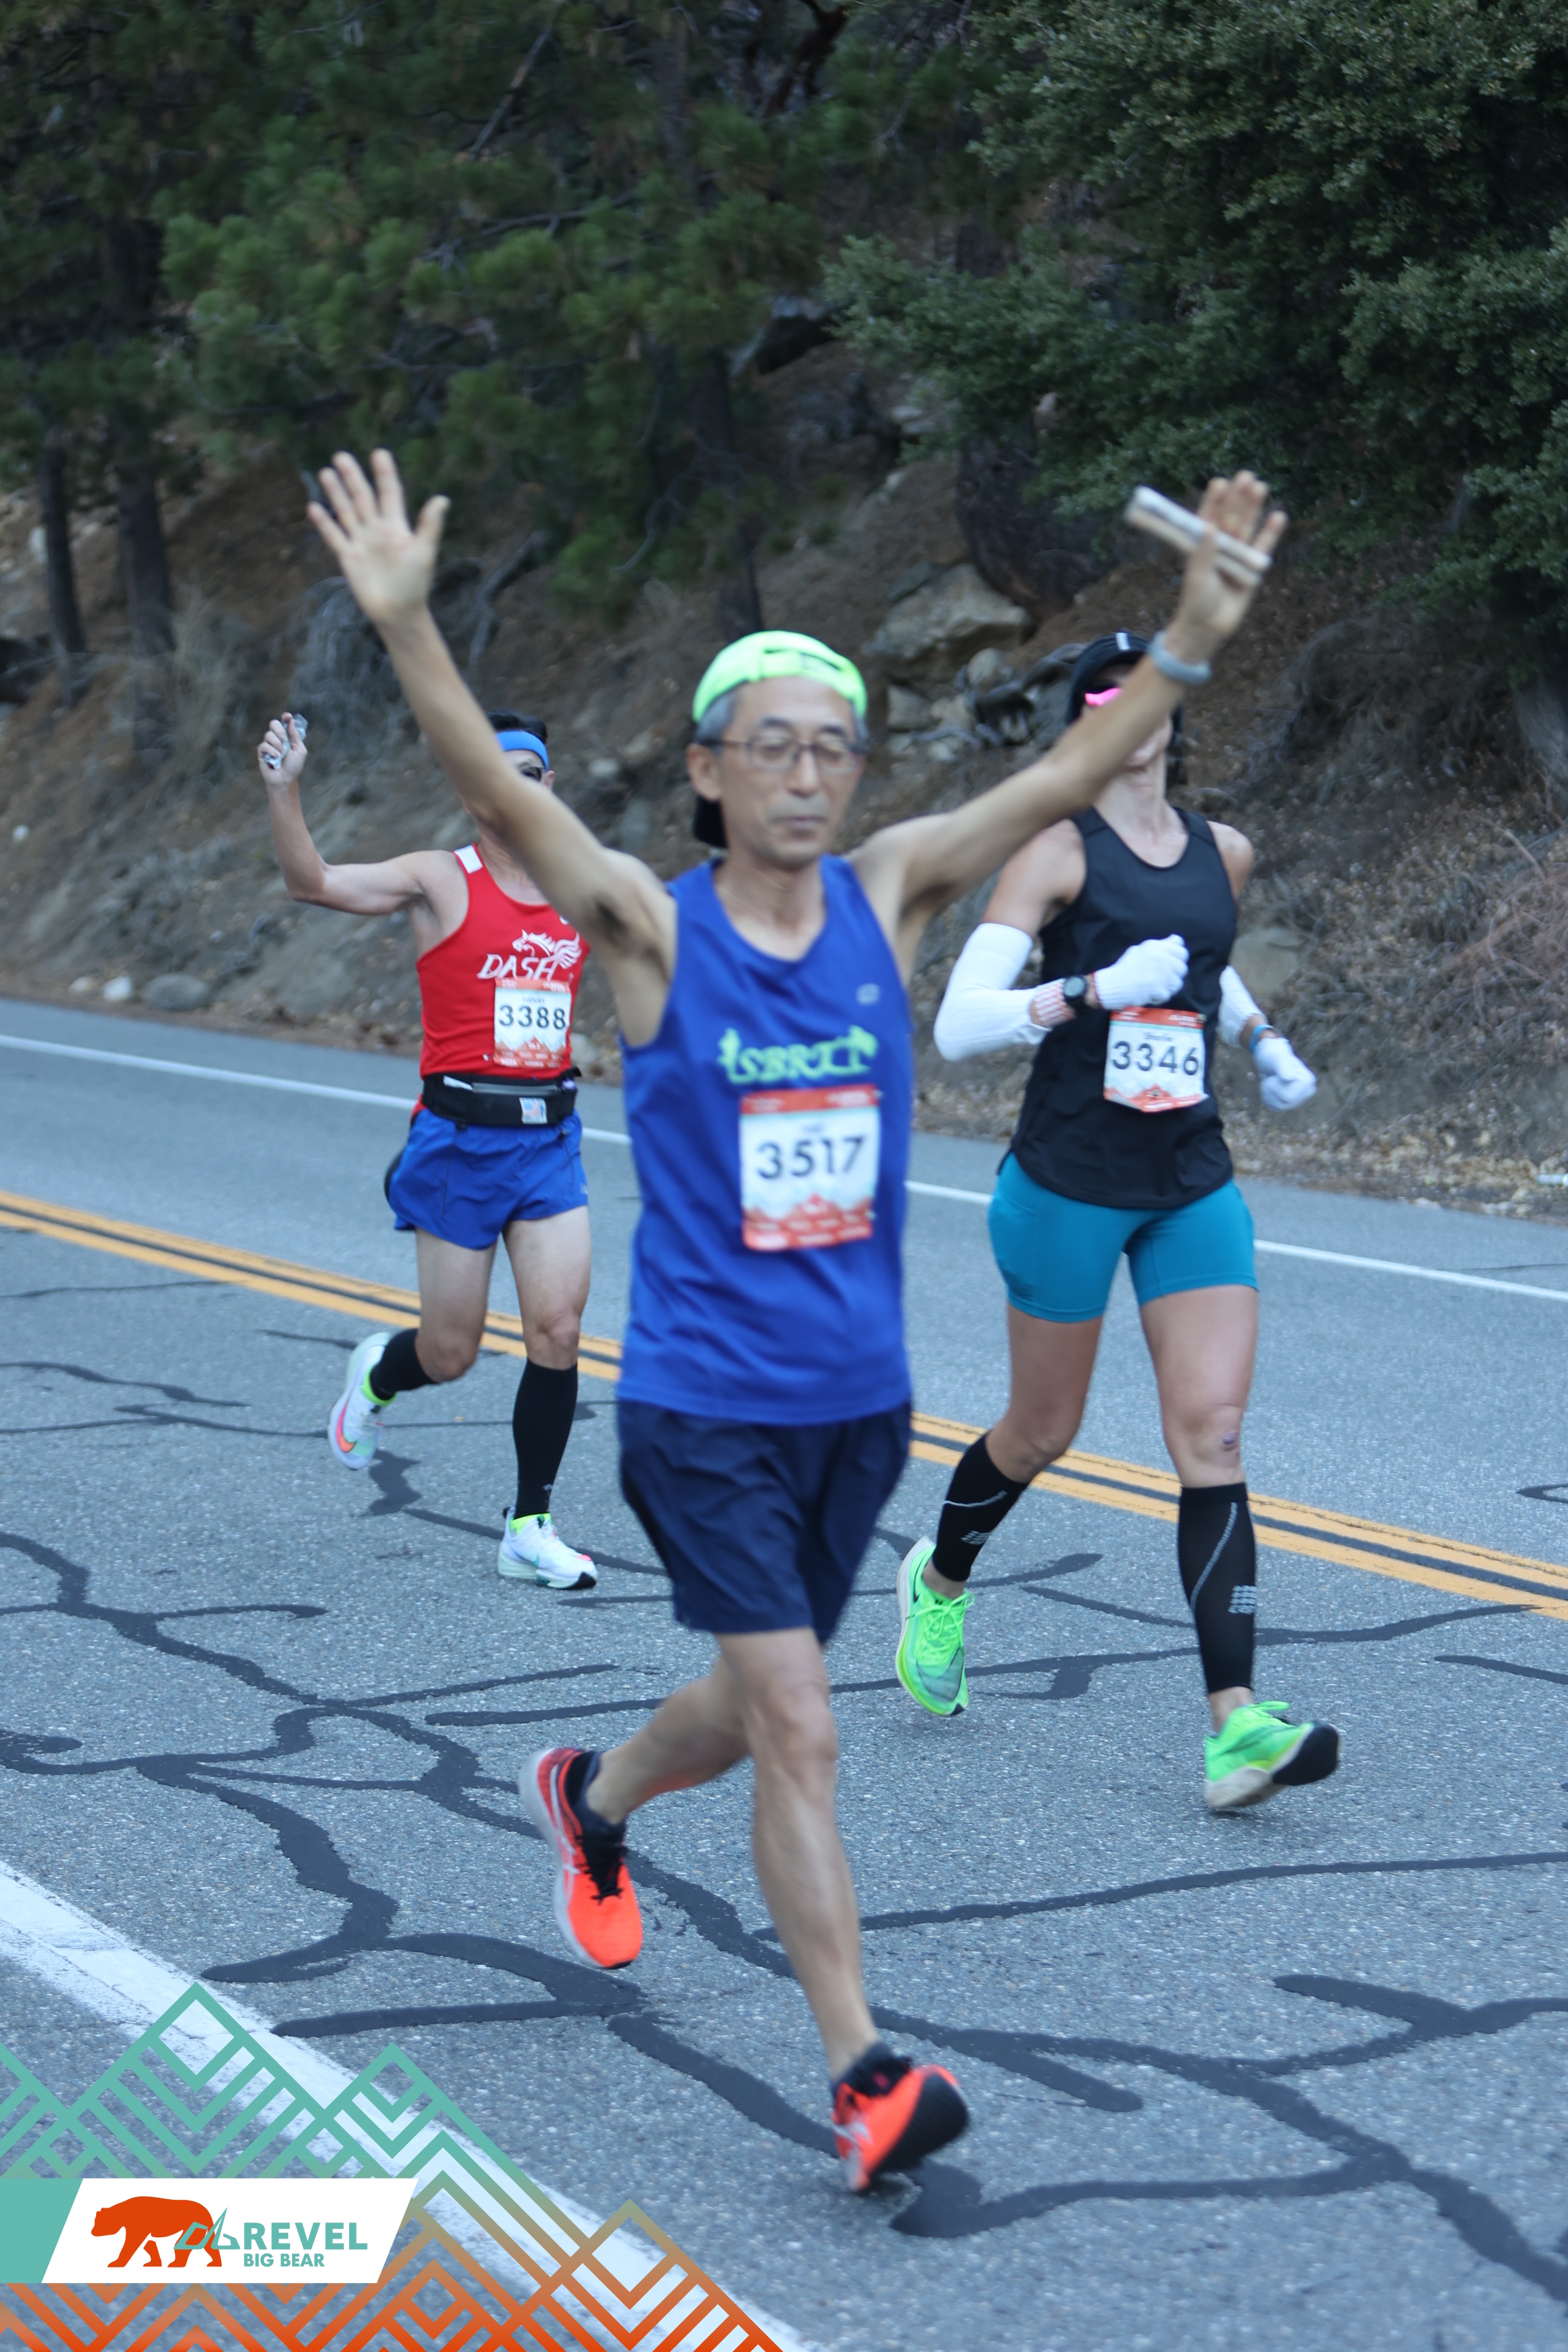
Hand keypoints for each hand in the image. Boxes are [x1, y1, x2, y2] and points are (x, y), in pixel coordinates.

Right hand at [258, 711, 306, 783]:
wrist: (285, 779)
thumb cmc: (293, 767)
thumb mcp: (300, 750)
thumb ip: (295, 736)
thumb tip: (291, 721)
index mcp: (288, 737)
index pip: (284, 722)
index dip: (285, 718)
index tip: (287, 717)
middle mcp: (278, 739)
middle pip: (273, 723)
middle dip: (280, 731)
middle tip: (285, 741)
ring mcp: (269, 744)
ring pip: (268, 734)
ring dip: (277, 744)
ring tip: (281, 754)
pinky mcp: (261, 752)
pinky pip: (264, 745)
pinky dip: (271, 751)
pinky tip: (275, 757)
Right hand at [306, 449, 448, 627]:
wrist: (398, 612)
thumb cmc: (414, 584)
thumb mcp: (425, 553)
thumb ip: (430, 526)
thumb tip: (443, 499)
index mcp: (396, 526)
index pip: (389, 493)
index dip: (384, 474)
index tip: (379, 453)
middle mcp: (376, 529)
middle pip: (363, 497)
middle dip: (353, 477)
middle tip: (341, 456)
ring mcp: (361, 542)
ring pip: (346, 512)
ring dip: (336, 493)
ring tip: (326, 472)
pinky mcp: (348, 557)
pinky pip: (334, 536)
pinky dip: (324, 523)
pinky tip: (313, 507)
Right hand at [1093, 934, 1187, 1011]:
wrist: (1114, 984)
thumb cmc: (1124, 967)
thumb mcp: (1139, 949)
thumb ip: (1158, 946)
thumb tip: (1174, 940)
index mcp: (1157, 947)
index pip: (1180, 946)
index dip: (1177, 954)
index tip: (1171, 960)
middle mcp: (1163, 958)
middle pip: (1182, 966)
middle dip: (1175, 972)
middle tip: (1164, 976)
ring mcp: (1164, 975)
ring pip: (1178, 982)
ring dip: (1169, 985)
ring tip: (1157, 986)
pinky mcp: (1162, 990)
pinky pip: (1168, 994)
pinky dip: (1160, 996)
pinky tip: (1151, 994)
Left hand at [1164, 473, 1287, 664]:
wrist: (1209, 628)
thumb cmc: (1197, 601)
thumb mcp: (1197, 577)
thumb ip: (1203, 553)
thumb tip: (1208, 527)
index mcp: (1202, 544)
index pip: (1208, 516)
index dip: (1214, 500)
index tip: (1220, 483)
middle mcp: (1220, 546)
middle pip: (1230, 516)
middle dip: (1238, 497)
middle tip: (1246, 477)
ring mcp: (1237, 555)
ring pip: (1247, 527)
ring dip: (1253, 508)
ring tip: (1260, 486)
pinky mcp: (1253, 568)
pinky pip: (1263, 548)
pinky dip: (1270, 534)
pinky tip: (1278, 516)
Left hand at [1254, 1033, 1315, 1109]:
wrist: (1270, 1056)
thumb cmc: (1274, 1055)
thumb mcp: (1277, 1059)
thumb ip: (1283, 1067)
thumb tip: (1288, 1078)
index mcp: (1308, 1081)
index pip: (1287, 1097)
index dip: (1275, 1086)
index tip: (1275, 1074)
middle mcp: (1307, 1091)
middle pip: (1283, 1103)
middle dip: (1271, 1090)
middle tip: (1271, 1077)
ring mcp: (1299, 1097)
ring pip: (1278, 1106)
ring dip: (1268, 1093)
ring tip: (1270, 1081)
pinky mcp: (1291, 1101)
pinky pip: (1275, 1107)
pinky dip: (1268, 1098)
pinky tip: (1269, 1088)